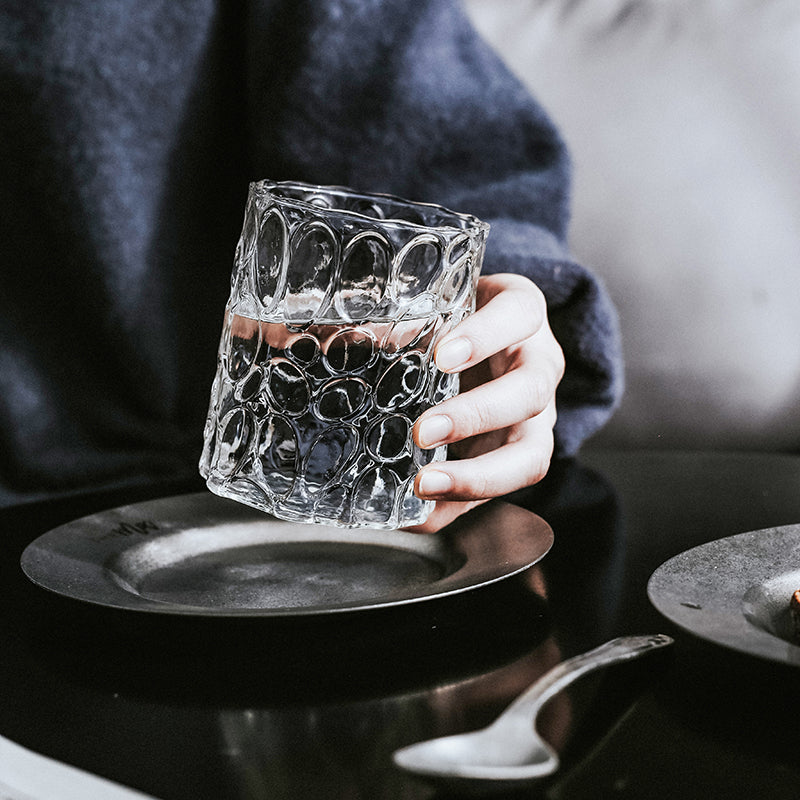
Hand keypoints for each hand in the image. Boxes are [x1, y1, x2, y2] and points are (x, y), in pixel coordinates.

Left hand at [407, 273, 563, 532]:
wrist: (482, 342)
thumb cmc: (456, 318)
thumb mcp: (437, 305)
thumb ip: (401, 320)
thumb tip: (343, 338)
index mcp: (522, 313)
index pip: (520, 313)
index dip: (485, 336)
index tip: (440, 356)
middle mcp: (538, 365)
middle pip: (530, 392)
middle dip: (477, 416)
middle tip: (424, 431)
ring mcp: (535, 417)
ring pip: (532, 455)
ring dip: (478, 476)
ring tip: (424, 484)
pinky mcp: (515, 457)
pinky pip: (496, 492)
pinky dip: (455, 508)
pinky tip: (416, 517)